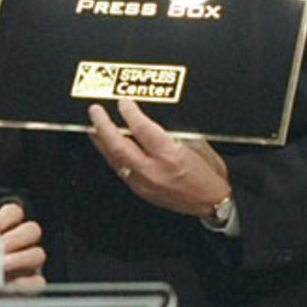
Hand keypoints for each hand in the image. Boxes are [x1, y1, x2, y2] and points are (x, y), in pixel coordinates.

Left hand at [0, 202, 45, 293]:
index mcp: (6, 228)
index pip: (14, 212)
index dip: (2, 219)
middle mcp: (22, 244)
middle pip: (32, 230)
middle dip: (13, 238)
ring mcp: (28, 264)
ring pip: (38, 254)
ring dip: (19, 259)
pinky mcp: (30, 286)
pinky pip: (38, 282)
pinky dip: (26, 283)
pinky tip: (9, 284)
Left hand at [89, 99, 231, 216]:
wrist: (213, 204)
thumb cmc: (209, 175)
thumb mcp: (198, 144)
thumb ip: (173, 131)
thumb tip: (153, 116)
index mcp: (170, 156)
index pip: (141, 129)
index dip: (129, 112)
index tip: (123, 102)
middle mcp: (153, 170)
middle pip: (118, 145)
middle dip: (103, 125)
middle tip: (95, 111)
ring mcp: (143, 182)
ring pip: (113, 158)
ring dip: (100, 140)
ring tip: (93, 126)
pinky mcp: (140, 190)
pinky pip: (119, 168)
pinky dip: (110, 154)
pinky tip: (106, 145)